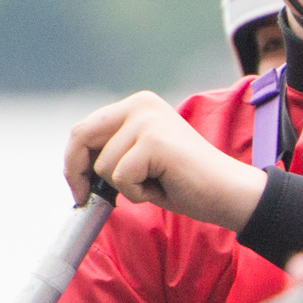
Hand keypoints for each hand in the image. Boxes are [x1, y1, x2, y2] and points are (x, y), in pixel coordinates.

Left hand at [66, 91, 263, 232]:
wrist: (228, 193)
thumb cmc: (186, 182)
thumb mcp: (141, 158)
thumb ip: (112, 151)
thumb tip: (74, 169)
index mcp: (137, 104)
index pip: (84, 128)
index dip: (73, 161)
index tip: (78, 186)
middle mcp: (140, 104)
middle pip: (82, 137)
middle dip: (77, 172)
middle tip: (85, 197)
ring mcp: (148, 120)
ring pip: (103, 165)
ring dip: (124, 187)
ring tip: (156, 185)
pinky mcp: (154, 141)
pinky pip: (121, 178)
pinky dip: (138, 193)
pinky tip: (163, 187)